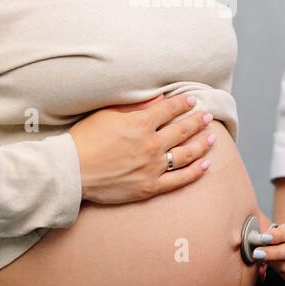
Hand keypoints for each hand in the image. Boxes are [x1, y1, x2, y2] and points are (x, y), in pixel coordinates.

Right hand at [68, 93, 216, 205]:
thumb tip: (157, 99)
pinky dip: (195, 171)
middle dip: (197, 121)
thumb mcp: (107, 115)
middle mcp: (151, 144)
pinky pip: (179, 179)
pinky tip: (205, 165)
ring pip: (186, 154)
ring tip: (212, 137)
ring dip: (202, 144)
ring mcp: (153, 167)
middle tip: (207, 116)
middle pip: (183, 130)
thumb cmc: (85, 140)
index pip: (169, 110)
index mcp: (140, 123)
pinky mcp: (150, 187)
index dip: (182, 104)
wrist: (72, 171)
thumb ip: (134, 106)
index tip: (192, 101)